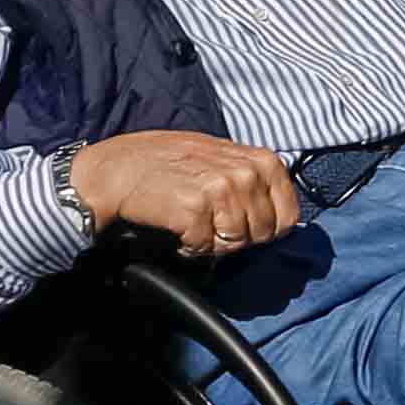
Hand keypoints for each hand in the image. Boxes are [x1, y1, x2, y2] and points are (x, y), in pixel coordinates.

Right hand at [68, 130, 302, 255]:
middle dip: (236, 236)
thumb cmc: (166, 164)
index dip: (265, 229)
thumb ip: (252, 177)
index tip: (241, 225)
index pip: (288, 217)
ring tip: (191, 220)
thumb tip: (281, 216)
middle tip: (208, 220)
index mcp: (262, 160)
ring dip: (211, 242)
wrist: (116, 170)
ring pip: (236, 243)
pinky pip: (207, 248)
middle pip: (262, 234)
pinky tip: (176, 228)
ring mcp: (222, 190)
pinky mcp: (197, 209)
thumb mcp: (221, 157)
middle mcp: (246, 173)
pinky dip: (190, 247)